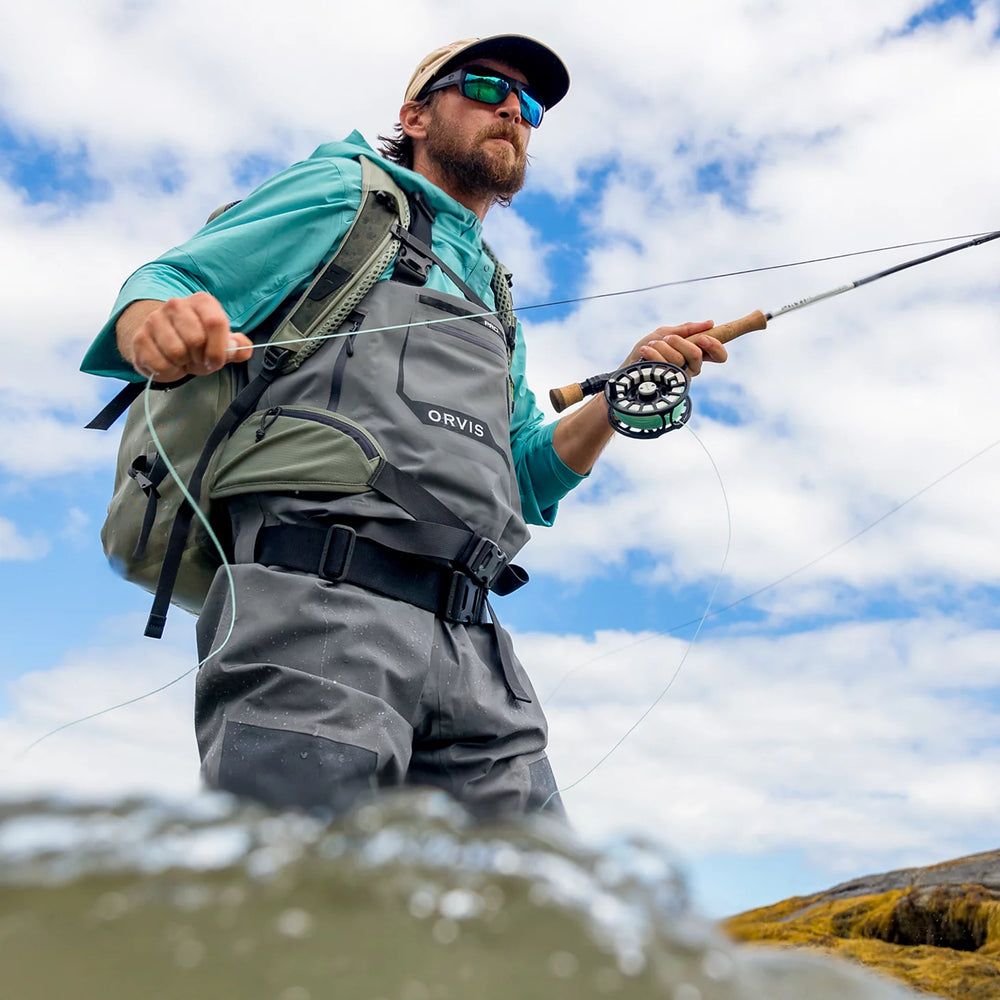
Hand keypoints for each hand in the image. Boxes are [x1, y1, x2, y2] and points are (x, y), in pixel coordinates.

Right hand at [117, 292, 253, 381]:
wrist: (162, 340)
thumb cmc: (196, 341)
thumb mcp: (221, 343)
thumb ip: (237, 346)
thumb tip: (242, 347)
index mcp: (202, 302)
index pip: (215, 323)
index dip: (218, 349)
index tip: (216, 360)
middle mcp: (177, 305)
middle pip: (195, 340)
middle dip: (200, 358)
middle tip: (197, 359)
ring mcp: (155, 319)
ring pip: (176, 352)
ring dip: (183, 364)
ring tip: (183, 360)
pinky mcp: (140, 337)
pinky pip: (159, 363)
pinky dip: (168, 371)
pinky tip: (169, 364)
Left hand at [622, 320, 727, 375]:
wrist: (628, 366)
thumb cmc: (648, 350)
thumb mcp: (666, 333)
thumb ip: (686, 329)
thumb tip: (710, 323)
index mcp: (695, 355)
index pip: (719, 356)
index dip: (717, 347)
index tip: (703, 338)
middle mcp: (691, 369)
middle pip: (697, 355)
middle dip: (680, 342)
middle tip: (668, 338)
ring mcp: (679, 378)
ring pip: (679, 359)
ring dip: (662, 346)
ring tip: (651, 344)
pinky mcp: (666, 384)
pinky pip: (664, 365)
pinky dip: (653, 352)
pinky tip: (645, 350)